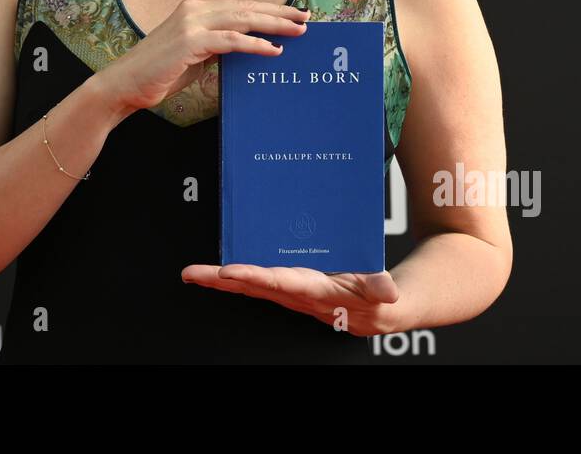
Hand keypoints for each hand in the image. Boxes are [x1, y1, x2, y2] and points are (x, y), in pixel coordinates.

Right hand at [94, 0, 309, 112]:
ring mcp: (191, 23)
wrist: (125, 85)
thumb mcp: (194, 56)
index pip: (239, 6)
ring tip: (298, 31)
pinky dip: (255, 44)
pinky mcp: (190, 41)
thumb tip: (245, 47)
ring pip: (242, 19)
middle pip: (246, 8)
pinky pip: (231, 41)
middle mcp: (194, 10)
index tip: (293, 14)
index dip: (268, 9)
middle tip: (305, 18)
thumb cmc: (158, 74)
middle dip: (278, 13)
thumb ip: (216, 47)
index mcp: (195, 10)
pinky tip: (273, 50)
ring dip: (273, 25)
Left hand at [180, 263, 404, 336]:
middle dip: (222, 282)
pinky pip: (259, 285)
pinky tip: (217, 274)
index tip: (230, 271)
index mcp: (319, 292)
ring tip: (192, 274)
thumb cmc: (380, 296)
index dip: (255, 277)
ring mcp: (292, 294)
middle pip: (255, 286)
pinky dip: (237, 280)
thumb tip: (388, 292)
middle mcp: (299, 295)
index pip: (282, 283)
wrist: (383, 308)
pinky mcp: (291, 289)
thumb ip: (381, 290)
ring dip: (221, 282)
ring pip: (251, 287)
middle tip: (193, 273)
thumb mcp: (385, 292)